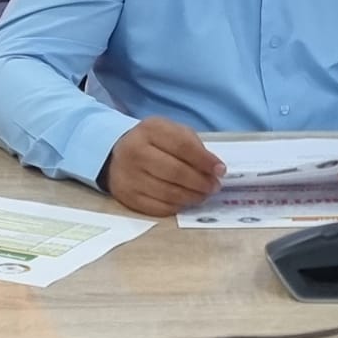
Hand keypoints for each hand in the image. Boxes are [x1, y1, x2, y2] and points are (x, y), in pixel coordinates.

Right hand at [102, 117, 224, 215]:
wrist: (116, 154)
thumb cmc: (154, 142)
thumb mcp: (172, 132)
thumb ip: (194, 145)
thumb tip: (215, 169)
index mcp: (150, 130)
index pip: (182, 146)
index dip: (205, 160)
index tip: (221, 170)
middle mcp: (135, 152)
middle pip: (175, 172)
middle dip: (200, 182)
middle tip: (214, 186)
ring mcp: (128, 176)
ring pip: (167, 192)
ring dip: (191, 196)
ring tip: (203, 195)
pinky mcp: (126, 197)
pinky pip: (157, 207)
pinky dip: (176, 206)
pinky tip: (185, 201)